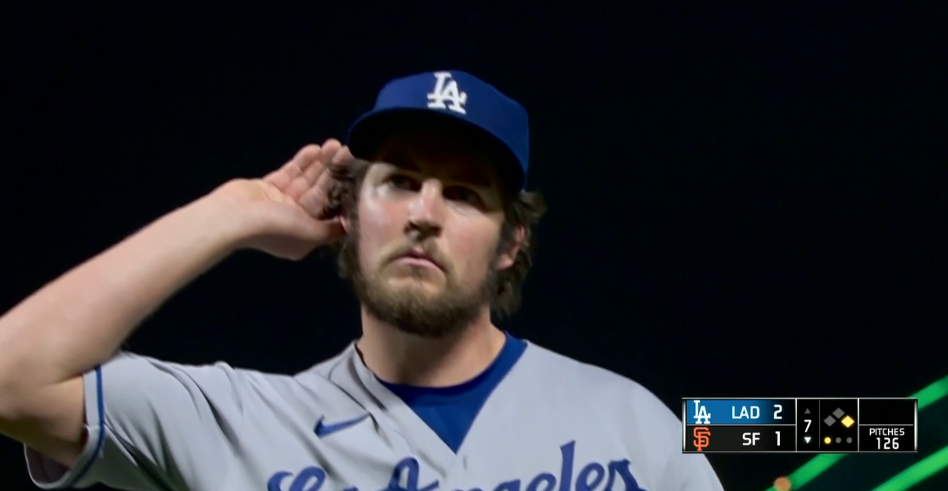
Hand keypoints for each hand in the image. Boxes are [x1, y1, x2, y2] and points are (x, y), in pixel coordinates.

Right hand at [209, 139, 352, 259]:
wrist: (234, 217)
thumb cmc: (276, 228)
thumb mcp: (310, 234)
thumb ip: (330, 230)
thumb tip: (349, 226)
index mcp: (305, 237)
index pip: (330, 214)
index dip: (343, 195)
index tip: (357, 177)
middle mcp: (295, 221)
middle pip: (320, 193)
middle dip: (333, 172)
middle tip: (348, 151)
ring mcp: (281, 203)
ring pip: (306, 180)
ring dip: (320, 163)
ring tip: (335, 144)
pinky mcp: (268, 188)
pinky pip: (290, 173)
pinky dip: (302, 162)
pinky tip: (315, 149)